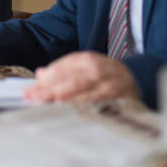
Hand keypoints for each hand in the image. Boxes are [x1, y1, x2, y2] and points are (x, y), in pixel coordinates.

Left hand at [23, 51, 139, 102]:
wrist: (138, 78)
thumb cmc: (105, 76)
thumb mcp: (84, 68)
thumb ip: (62, 70)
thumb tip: (40, 74)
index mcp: (84, 59)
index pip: (59, 69)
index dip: (42, 81)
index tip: (28, 91)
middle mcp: (94, 67)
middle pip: (66, 77)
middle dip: (46, 88)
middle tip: (31, 97)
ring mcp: (104, 80)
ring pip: (78, 86)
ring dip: (59, 94)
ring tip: (43, 101)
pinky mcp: (115, 94)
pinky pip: (94, 98)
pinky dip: (80, 102)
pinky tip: (68, 106)